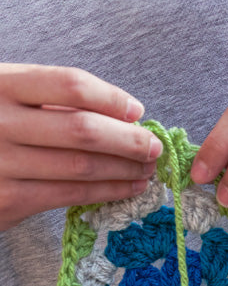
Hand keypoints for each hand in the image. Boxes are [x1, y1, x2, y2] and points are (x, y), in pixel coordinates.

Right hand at [0, 63, 162, 230]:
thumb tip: (121, 116)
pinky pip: (70, 196)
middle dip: (128, 140)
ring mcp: (3, 163)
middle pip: (82, 129)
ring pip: (81, 166)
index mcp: (0, 85)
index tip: (137, 111)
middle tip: (154, 146)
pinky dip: (107, 192)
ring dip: (124, 169)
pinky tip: (128, 187)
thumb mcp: (5, 101)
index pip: (69, 84)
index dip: (110, 98)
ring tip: (147, 168)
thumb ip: (49, 104)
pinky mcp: (8, 201)